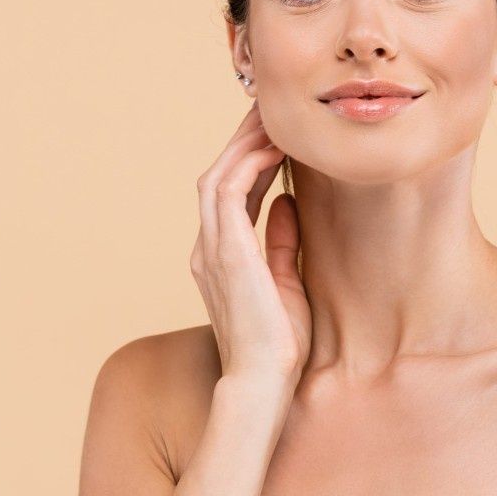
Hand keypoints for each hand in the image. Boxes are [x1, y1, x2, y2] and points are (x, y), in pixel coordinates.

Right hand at [190, 101, 311, 387]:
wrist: (263, 384)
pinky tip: (274, 148)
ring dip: (244, 144)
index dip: (250, 160)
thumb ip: (282, 241)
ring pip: (218, 177)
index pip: (229, 194)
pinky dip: (248, 164)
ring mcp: (211, 250)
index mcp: (219, 257)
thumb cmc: (279, 346)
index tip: (276, 135)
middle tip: (270, 110)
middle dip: (242, 141)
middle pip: (217, 176)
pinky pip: (230, 192)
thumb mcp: (286, 282)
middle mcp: (207, 249)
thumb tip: (289, 201)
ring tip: (271, 117)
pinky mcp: (226, 253)